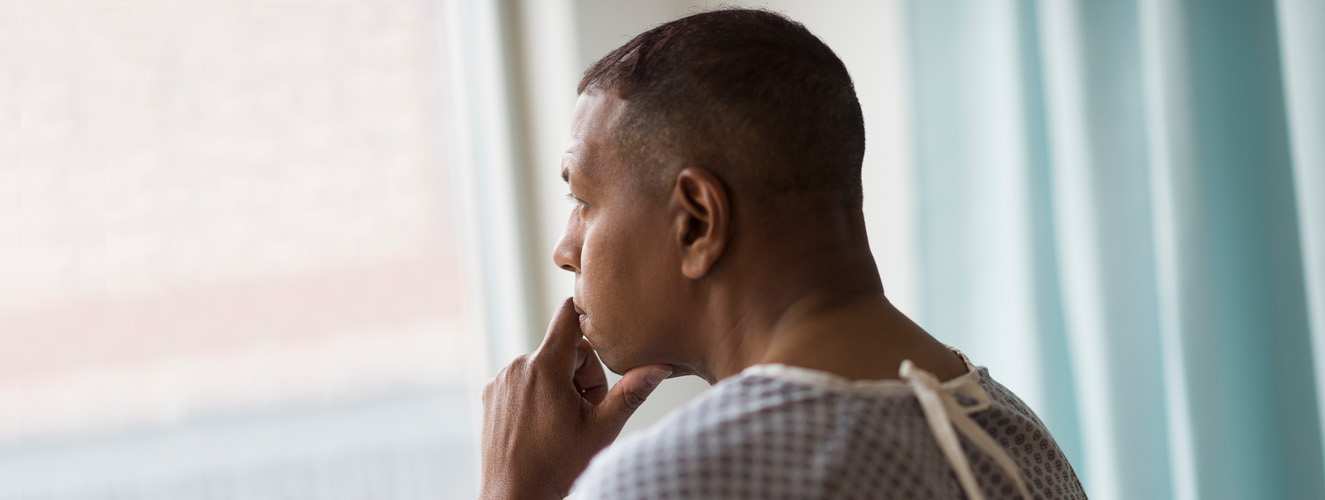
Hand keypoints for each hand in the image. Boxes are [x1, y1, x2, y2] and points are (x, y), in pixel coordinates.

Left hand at [480, 297, 672, 498]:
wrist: (516, 495)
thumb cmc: (557, 465)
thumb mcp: (602, 428)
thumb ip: (631, 391)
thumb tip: (660, 366)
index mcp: (545, 366)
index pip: (568, 315)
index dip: (588, 321)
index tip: (602, 336)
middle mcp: (518, 366)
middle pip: (563, 349)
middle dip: (581, 374)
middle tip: (586, 410)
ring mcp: (501, 380)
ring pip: (543, 366)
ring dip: (559, 385)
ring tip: (564, 421)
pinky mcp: (491, 395)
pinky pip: (522, 380)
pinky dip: (536, 395)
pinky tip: (542, 424)